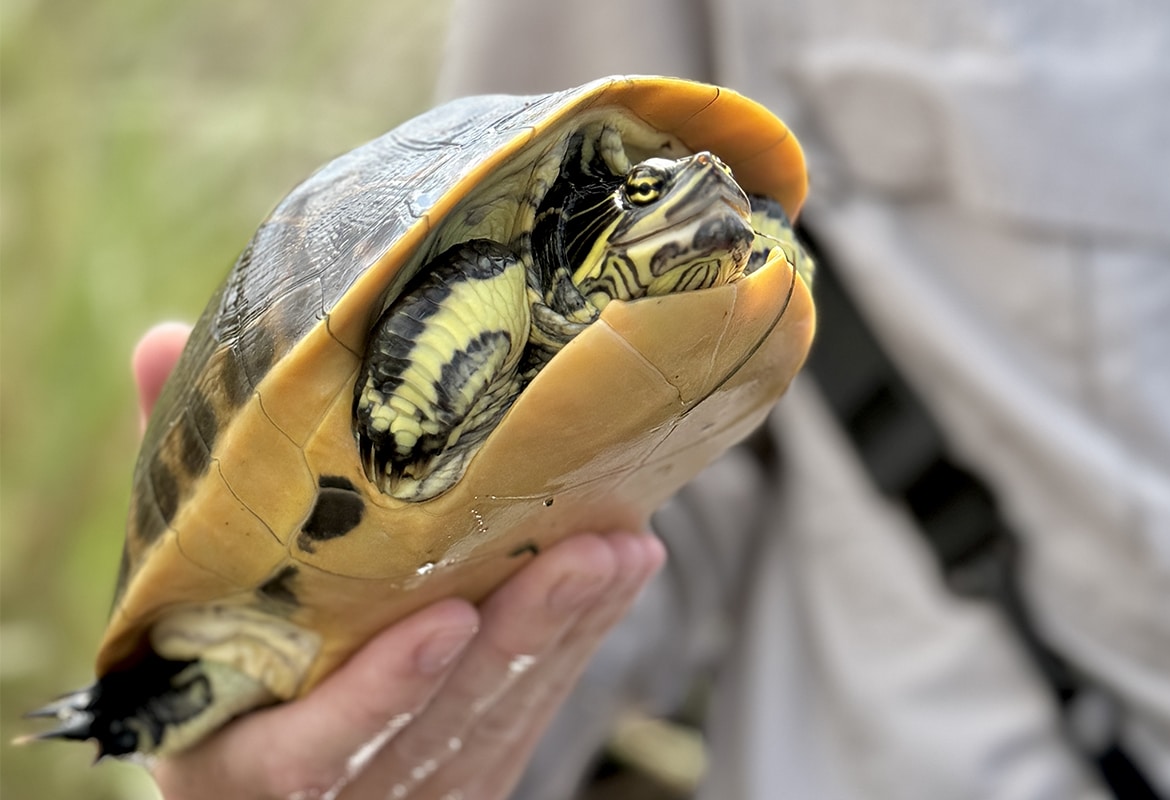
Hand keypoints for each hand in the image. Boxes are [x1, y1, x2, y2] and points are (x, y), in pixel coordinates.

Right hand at [133, 323, 665, 799]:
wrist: (265, 770)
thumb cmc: (214, 661)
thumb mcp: (185, 597)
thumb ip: (182, 489)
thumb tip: (158, 342)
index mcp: (238, 759)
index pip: (310, 753)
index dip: (379, 694)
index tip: (446, 620)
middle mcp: (338, 791)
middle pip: (443, 730)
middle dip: (520, 641)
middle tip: (584, 553)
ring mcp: (417, 787)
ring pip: (504, 718)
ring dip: (570, 630)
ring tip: (621, 545)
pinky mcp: (475, 766)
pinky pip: (537, 707)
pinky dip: (585, 635)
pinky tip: (628, 566)